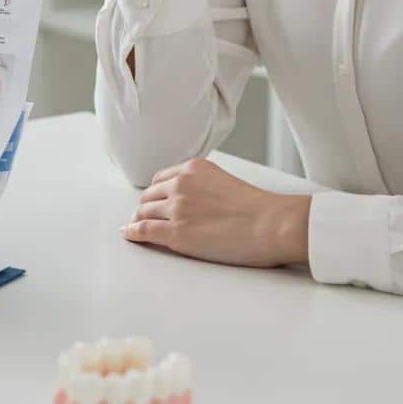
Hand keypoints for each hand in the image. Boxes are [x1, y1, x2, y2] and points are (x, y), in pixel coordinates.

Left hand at [120, 158, 310, 268]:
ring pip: (144, 212)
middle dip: (147, 207)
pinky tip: (129, 234)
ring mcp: (177, 208)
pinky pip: (144, 230)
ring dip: (140, 220)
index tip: (153, 201)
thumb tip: (193, 201)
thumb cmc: (260, 209)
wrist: (273, 224)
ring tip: (138, 228)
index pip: (161, 179)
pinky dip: (133, 232)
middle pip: (149, 196)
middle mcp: (180, 184)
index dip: (155, 193)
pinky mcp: (176, 233)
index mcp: (193, 168)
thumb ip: (203, 185)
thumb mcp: (224, 182)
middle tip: (144, 217)